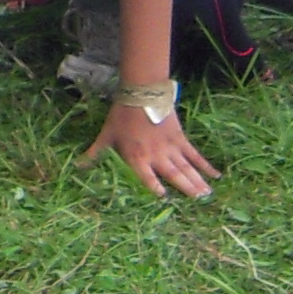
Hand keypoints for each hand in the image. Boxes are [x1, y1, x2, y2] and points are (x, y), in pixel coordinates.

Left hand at [92, 96, 216, 198]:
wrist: (141, 91)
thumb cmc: (121, 115)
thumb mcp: (106, 135)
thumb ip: (95, 153)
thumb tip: (77, 166)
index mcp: (136, 157)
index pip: (147, 177)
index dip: (155, 187)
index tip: (164, 198)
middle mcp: (155, 155)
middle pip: (174, 175)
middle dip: (187, 189)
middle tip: (200, 202)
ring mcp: (170, 147)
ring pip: (186, 167)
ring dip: (198, 181)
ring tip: (208, 194)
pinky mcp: (180, 137)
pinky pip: (194, 154)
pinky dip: (205, 164)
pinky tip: (215, 174)